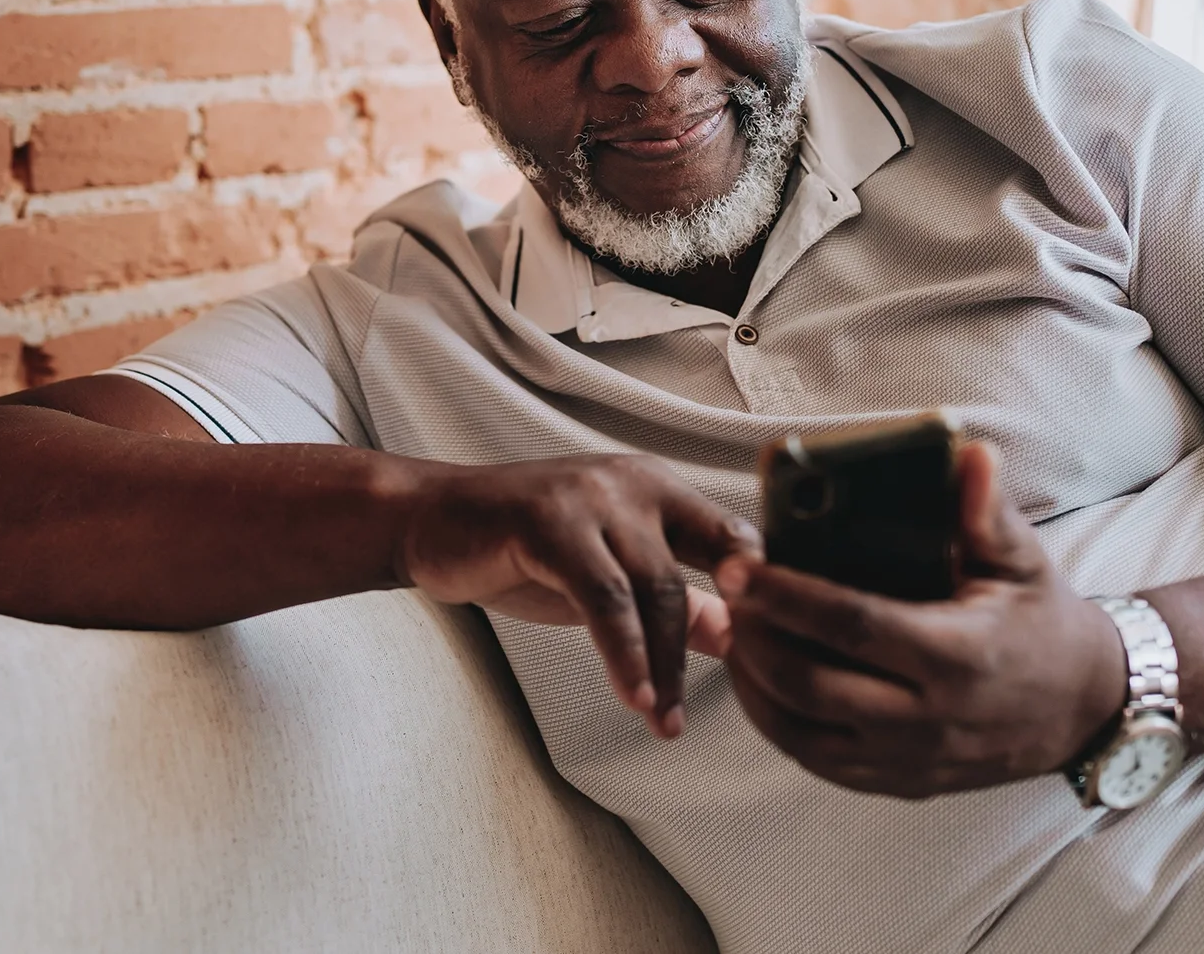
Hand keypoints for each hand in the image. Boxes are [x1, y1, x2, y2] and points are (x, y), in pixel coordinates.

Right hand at [398, 454, 761, 738]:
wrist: (431, 522)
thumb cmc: (522, 548)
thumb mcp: (608, 576)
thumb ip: (671, 600)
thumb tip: (736, 637)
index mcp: (659, 489)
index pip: (734, 537)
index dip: (759, 595)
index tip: (772, 657)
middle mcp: (634, 483)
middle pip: (693, 574)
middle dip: (704, 655)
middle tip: (696, 715)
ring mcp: (592, 497)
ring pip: (652, 588)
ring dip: (663, 665)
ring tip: (663, 720)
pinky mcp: (550, 521)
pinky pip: (603, 597)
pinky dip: (623, 653)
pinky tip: (633, 695)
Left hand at [717, 442, 1127, 796]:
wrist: (1083, 708)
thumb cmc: (1043, 622)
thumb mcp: (1024, 561)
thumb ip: (988, 511)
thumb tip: (969, 454)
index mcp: (958, 656)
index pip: (854, 626)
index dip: (788, 596)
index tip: (740, 566)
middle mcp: (930, 718)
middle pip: (811, 685)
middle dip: (754, 638)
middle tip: (725, 595)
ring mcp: (911, 759)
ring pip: (802, 733)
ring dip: (752, 684)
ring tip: (731, 632)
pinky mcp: (900, 783)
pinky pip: (818, 761)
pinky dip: (776, 722)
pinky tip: (758, 680)